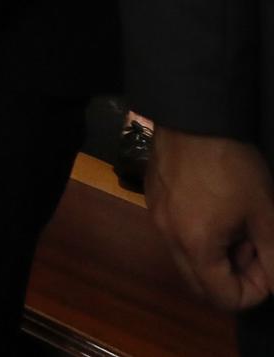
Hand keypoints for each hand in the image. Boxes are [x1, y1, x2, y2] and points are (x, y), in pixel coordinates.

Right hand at [148, 128, 273, 310]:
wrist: (192, 115)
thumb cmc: (233, 166)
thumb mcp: (265, 213)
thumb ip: (273, 255)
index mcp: (195, 246)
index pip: (224, 298)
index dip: (255, 291)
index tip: (270, 264)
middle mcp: (168, 238)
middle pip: (201, 285)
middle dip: (233, 277)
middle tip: (254, 247)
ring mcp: (155, 217)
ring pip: (187, 259)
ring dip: (216, 255)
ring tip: (236, 223)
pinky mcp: (152, 199)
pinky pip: (176, 233)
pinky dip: (199, 234)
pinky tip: (215, 205)